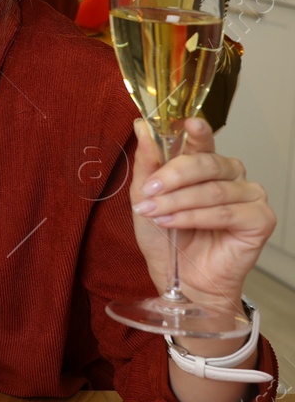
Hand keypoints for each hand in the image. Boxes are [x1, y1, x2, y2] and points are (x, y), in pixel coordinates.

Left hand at [129, 117, 275, 312]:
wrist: (180, 278)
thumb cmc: (166, 238)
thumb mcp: (144, 197)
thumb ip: (146, 163)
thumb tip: (141, 125)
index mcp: (206, 164)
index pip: (201, 140)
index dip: (196, 131)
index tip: (187, 123)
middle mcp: (231, 176)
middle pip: (206, 163)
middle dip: (172, 177)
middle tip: (149, 191)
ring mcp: (249, 196)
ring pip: (212, 189)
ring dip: (178, 202)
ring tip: (155, 213)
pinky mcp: (260, 220)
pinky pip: (226, 212)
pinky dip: (195, 217)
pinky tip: (175, 223)